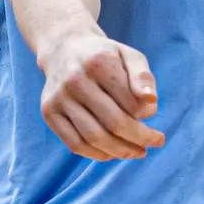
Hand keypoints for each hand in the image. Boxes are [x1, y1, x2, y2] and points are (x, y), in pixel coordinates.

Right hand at [38, 31, 164, 160]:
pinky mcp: (49, 112)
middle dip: (139, 139)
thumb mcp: (128, 55)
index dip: (147, 117)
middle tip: (154, 142)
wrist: (63, 49)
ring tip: (137, 151)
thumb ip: (143, 76)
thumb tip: (151, 102)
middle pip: (113, 123)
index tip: (153, 120)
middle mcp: (75, 80)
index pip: (130, 102)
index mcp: (98, 63)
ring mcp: (59, 98)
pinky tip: (112, 153)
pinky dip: (97, 154)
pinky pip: (75, 144)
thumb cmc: (103, 56)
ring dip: (121, 151)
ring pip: (93, 138)